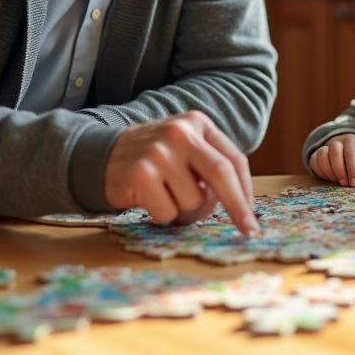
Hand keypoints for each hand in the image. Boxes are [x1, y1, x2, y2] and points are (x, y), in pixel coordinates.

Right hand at [103, 111, 257, 235]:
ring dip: (185, 210)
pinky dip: (162, 215)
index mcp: (197, 123)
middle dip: (237, 207)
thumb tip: (241, 205)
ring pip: (194, 200)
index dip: (246, 192)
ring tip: (166, 195)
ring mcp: (159, 151)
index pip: (233, 159)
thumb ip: (210, 167)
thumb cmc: (154, 158)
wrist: (101, 154)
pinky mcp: (141, 173)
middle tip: (248, 231)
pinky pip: (168, 212)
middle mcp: (180, 132)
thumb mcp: (185, 149)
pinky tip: (148, 198)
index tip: (252, 218)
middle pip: (221, 174)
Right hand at [308, 134, 354, 186]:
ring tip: (337, 181)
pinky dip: (320, 172)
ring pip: (322, 156)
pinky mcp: (315, 153)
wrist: (343, 146)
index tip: (354, 183)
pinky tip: (328, 178)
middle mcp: (336, 141)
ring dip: (329, 172)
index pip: (350, 154)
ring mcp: (324, 146)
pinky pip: (314, 161)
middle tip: (345, 184)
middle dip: (340, 171)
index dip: (352, 169)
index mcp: (350, 140)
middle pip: (335, 153)